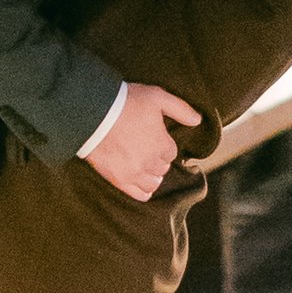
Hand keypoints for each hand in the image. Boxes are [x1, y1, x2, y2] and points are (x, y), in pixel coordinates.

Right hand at [80, 83, 200, 201]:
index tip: (154, 136)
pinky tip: (139, 180)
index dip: (163, 143)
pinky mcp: (119, 181)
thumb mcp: (158, 97)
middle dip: (157, 158)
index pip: (171, 153)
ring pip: (153, 183)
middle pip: (162, 168)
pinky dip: (143, 190)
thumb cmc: (126, 103)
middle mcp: (151, 163)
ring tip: (142, 163)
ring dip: (151, 174)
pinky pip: (139, 195)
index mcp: (163, 145)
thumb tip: (198, 120)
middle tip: (146, 147)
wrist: (93, 115)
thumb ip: (181, 109)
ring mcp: (135, 174)